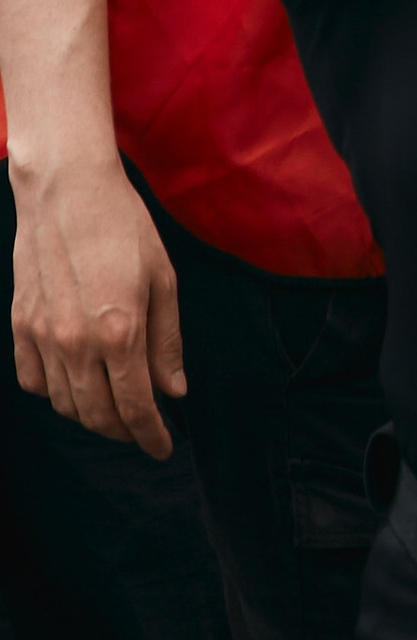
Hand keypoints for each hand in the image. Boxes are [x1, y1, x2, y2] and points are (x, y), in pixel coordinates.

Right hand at [10, 156, 184, 452]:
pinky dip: (55, 393)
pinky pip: (33, 380)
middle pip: (98, 415)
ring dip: (91, 416)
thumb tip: (174, 390)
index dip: (151, 436)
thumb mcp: (163, 279)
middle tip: (142, 430)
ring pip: (64, 403)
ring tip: (113, 409)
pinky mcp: (20, 325)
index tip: (163, 448)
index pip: (135, 407)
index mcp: (120, 332)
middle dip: (124, 431)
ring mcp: (42, 336)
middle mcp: (76, 342)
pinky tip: (74, 385)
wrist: (66, 191)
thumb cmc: (123, 227)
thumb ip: (167, 341)